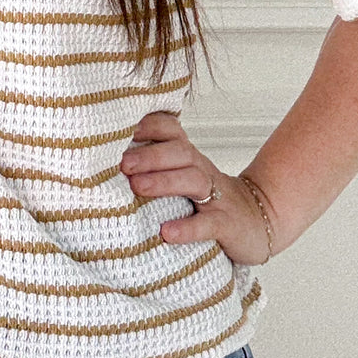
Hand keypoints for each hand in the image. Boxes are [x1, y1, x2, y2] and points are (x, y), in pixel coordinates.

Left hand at [120, 111, 273, 264]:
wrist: (256, 221)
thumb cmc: (206, 200)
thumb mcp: (182, 176)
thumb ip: (152, 166)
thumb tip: (101, 160)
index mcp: (188, 157)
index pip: (171, 130)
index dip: (148, 125)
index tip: (120, 129)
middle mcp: (202, 170)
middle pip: (180, 152)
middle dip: (149, 155)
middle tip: (121, 163)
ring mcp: (217, 197)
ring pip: (193, 180)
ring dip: (163, 181)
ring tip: (137, 188)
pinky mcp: (226, 225)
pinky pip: (208, 224)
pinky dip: (188, 228)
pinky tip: (167, 232)